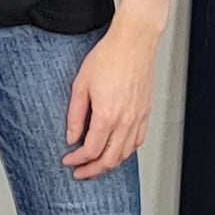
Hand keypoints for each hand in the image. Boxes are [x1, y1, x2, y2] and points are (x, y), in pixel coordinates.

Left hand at [62, 17, 158, 179]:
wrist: (134, 42)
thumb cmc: (109, 57)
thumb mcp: (81, 85)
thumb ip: (75, 115)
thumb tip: (71, 136)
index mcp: (107, 115)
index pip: (91, 150)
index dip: (77, 160)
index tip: (68, 160)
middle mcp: (125, 120)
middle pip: (110, 159)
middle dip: (92, 170)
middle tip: (80, 172)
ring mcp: (138, 117)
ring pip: (125, 154)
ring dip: (110, 164)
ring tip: (97, 165)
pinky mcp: (146, 112)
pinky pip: (138, 141)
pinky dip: (126, 151)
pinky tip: (118, 150)